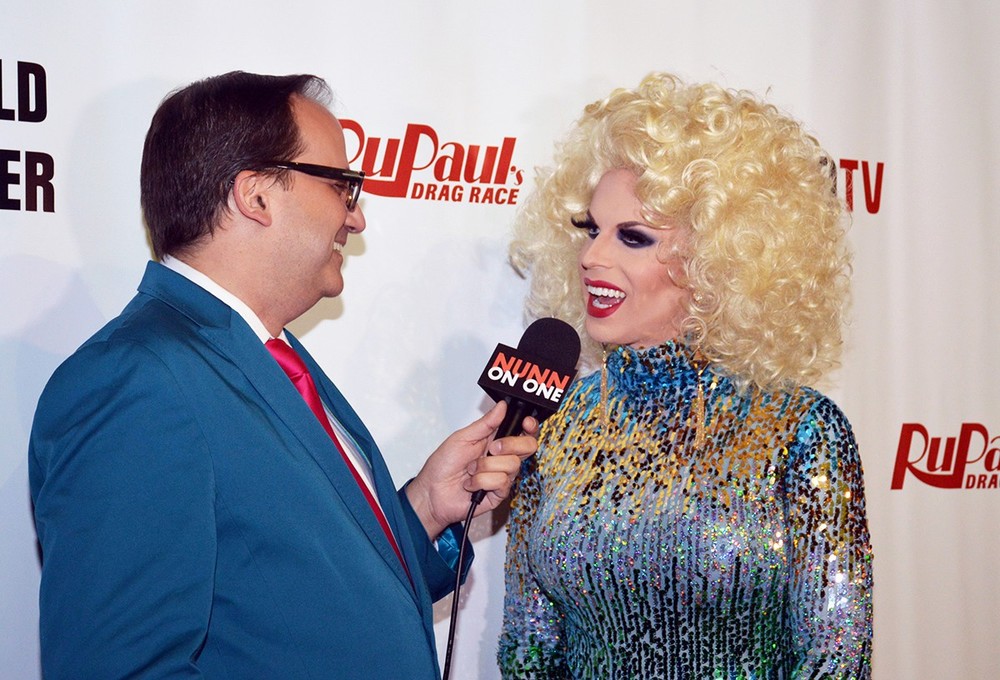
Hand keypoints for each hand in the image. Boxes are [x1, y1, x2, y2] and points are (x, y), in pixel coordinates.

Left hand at [405, 401, 538, 539]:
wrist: (432, 492)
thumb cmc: (443, 465)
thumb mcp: (462, 437)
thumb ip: (485, 423)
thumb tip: (502, 406)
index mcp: (495, 440)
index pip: (523, 431)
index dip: (530, 426)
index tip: (526, 422)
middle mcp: (502, 457)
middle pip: (527, 447)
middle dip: (510, 444)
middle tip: (491, 448)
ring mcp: (502, 476)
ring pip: (512, 464)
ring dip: (485, 466)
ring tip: (470, 470)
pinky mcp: (499, 493)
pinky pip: (501, 482)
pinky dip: (481, 481)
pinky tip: (471, 484)